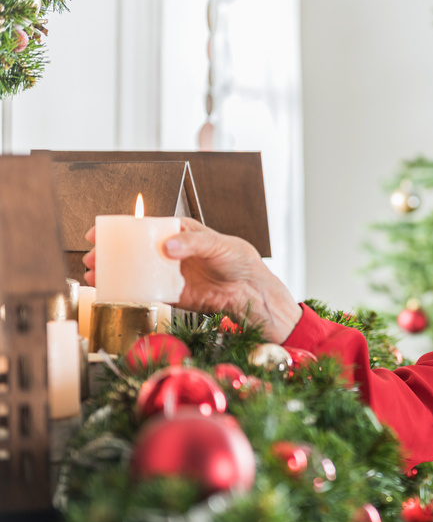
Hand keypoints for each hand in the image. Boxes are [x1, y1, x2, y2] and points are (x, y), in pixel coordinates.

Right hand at [83, 218, 301, 342]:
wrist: (252, 293)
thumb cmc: (240, 261)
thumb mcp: (218, 245)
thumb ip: (193, 243)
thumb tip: (167, 247)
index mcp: (182, 233)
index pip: (147, 227)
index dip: (123, 229)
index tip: (100, 232)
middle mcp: (173, 253)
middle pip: (136, 250)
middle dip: (111, 253)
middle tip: (92, 257)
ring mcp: (172, 274)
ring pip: (137, 271)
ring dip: (115, 273)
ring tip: (94, 275)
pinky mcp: (175, 295)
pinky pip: (148, 292)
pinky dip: (129, 292)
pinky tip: (112, 292)